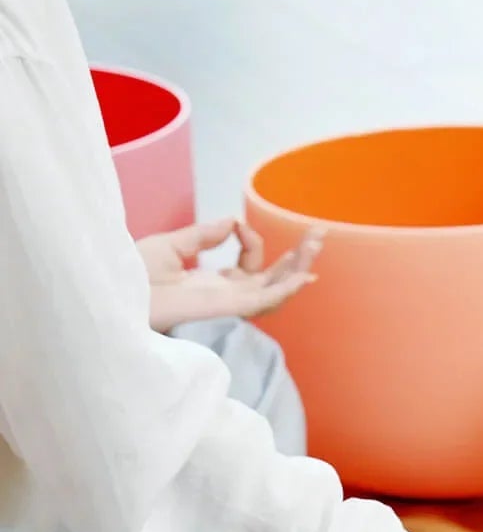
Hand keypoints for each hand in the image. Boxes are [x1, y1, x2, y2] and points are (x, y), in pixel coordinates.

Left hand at [138, 218, 322, 332]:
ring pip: (276, 289)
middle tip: (317, 234)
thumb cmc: (132, 277)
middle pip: (273, 280)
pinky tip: (303, 276)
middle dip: (297, 257)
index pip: (250, 265)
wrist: (115, 295)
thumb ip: (202, 236)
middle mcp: (228, 297)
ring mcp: (231, 305)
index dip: (251, 240)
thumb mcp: (171, 246)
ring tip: (316, 243)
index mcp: (214, 284)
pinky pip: (263, 301)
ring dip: (298, 267)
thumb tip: (231, 221)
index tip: (236, 225)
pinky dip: (285, 289)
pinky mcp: (228, 310)